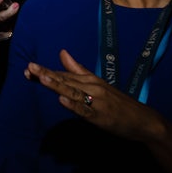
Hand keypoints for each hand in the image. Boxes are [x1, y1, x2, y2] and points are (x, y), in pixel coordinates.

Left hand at [25, 49, 165, 142]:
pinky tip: (62, 101)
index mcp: (89, 80)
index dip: (45, 71)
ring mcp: (96, 102)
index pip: (63, 74)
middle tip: (30, 68)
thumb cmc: (117, 102)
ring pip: (73, 92)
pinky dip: (74, 106)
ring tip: (43, 78)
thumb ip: (77, 69)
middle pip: (65, 81)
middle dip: (46, 75)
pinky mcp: (101, 117)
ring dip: (58, 85)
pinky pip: (85, 111)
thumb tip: (62, 52)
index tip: (29, 68)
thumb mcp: (97, 83)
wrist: (143, 120)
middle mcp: (92, 87)